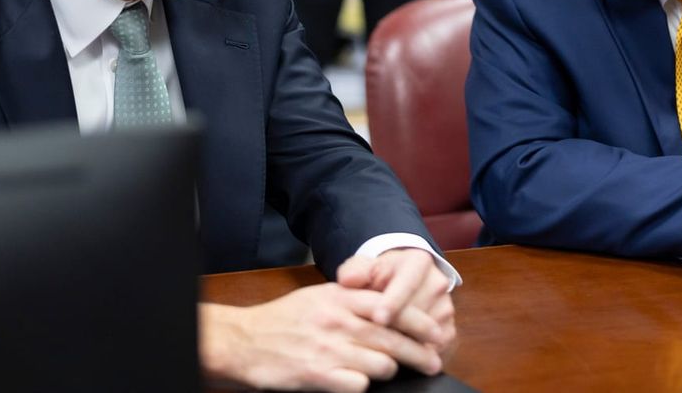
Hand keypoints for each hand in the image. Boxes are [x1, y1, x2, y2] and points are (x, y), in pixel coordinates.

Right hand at [199, 285, 442, 392]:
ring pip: (381, 364)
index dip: (420, 321)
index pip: (393, 306)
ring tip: (390, 371)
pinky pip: (359, 385)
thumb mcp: (320, 296)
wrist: (245, 341)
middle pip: (394, 338)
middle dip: (419, 352)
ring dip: (390, 370)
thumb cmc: (285, 319)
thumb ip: (353, 298)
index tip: (436, 333)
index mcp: (341, 297)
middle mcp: (339, 320)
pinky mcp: (319, 376)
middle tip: (433, 361)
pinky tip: (359, 382)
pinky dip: (363, 385)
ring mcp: (330, 349)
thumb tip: (390, 305)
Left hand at [336, 249, 455, 360]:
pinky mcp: (448, 330)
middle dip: (393, 328)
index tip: (377, 319)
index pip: (407, 283)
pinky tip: (394, 359)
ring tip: (378, 351)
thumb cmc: (377, 277)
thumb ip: (353, 272)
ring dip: (403, 345)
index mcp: (419, 262)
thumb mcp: (362, 268)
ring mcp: (446, 308)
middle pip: (417, 313)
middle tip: (368, 342)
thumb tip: (349, 281)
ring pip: (425, 334)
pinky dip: (414, 358)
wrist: (398, 284)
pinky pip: (432, 350)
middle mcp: (438, 283)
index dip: (392, 303)